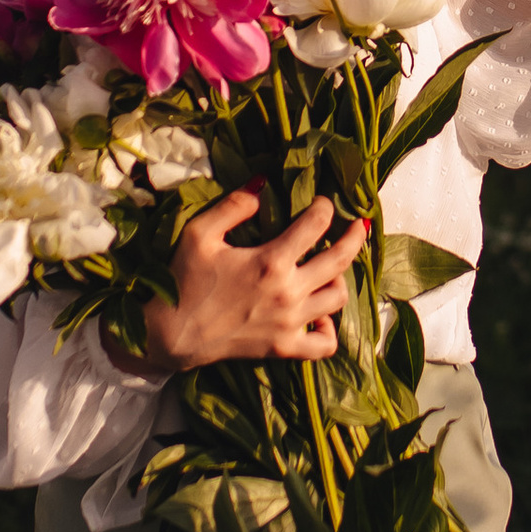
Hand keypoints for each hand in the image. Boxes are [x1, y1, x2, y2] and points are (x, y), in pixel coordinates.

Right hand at [144, 182, 365, 372]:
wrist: (170, 334)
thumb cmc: (183, 280)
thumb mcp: (199, 233)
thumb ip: (234, 206)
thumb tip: (263, 183)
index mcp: (271, 261)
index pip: (315, 225)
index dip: (324, 207)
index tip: (322, 201)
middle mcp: (288, 292)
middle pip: (340, 260)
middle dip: (355, 237)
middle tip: (360, 225)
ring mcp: (290, 323)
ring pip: (338, 298)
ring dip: (340, 279)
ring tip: (332, 268)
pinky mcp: (284, 348)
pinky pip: (324, 344)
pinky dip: (329, 328)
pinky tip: (320, 314)